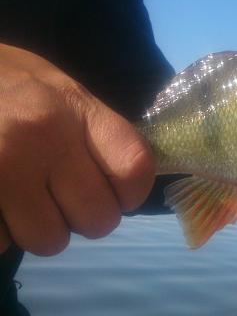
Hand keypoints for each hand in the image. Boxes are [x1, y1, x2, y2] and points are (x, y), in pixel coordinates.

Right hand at [0, 43, 154, 255]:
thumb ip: (96, 133)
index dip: (132, 193)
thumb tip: (125, 183)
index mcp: (76, 108)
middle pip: (98, 218)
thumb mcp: (62, 91)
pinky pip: (4, 243)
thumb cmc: (10, 83)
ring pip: (49, 241)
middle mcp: (43, 137)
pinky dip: (3, 231)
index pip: (134, 168)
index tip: (117, 192)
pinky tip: (0, 200)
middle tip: (64, 197)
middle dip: (85, 217)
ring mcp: (2, 167)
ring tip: (25, 199)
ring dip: (41, 229)